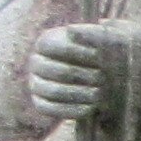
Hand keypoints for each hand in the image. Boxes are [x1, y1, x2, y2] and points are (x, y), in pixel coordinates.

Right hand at [25, 16, 140, 128]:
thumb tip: (72, 30)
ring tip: (100, 94)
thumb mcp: (104, 38)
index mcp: (46, 41)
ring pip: (53, 91)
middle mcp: (36, 62)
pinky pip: (50, 109)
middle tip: (104, 79)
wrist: (101, 74)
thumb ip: (94, 33)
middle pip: (56, 71)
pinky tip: (91, 108)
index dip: (75, 52)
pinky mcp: (40, 103)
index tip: (99, 56)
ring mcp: (36, 83)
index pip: (51, 46)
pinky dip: (71, 110)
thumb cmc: (102, 51)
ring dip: (79, 94)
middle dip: (83, 76)